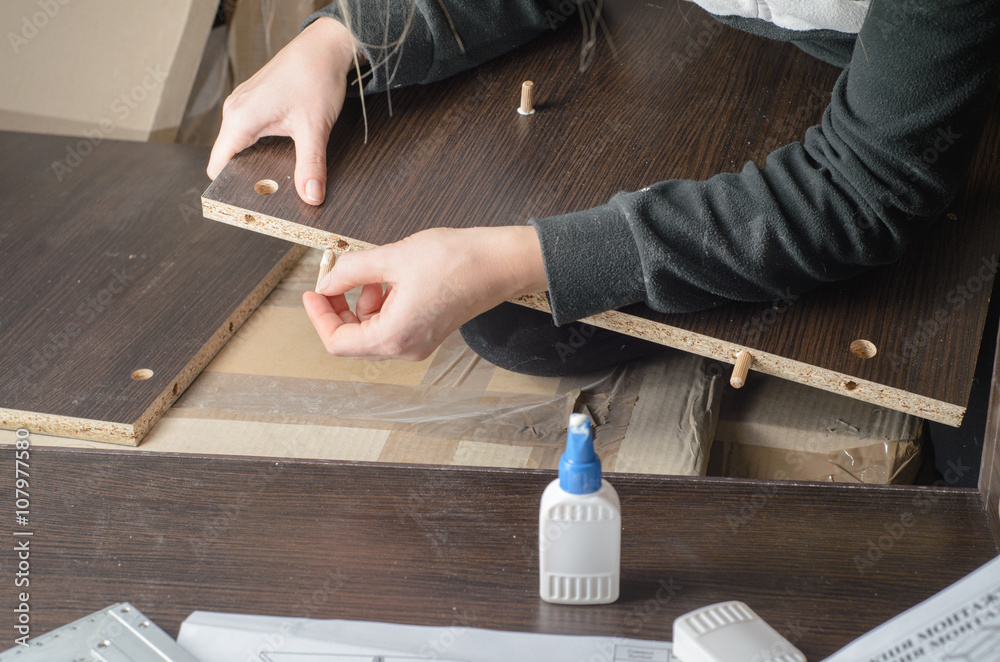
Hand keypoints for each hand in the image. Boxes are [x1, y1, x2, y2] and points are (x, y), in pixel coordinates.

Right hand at [207, 17, 361, 204]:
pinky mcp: (255, 102)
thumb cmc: (315, 77)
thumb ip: (310, 166)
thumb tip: (310, 196)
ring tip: (278, 180)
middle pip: (229, 158)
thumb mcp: (314, 128)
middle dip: (248, 179)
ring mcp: (243, 105)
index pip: (218, 165)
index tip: (248, 205)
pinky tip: (282, 156)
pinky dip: (261, 147)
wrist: (325, 47)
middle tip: (272, 198)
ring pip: (240, 145)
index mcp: (240, 118)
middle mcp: (235, 111)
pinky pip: (248, 132)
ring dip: (256, 163)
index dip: (229, 188)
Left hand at [302, 226, 547, 360]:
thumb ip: (351, 271)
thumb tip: (326, 281)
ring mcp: (418, 342)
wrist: (500, 262)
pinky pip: (391, 324)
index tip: (313, 291)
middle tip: (335, 278)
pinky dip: (382, 303)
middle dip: (339, 308)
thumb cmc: (456, 260)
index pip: (338, 341)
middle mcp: (405, 348)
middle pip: (352, 339)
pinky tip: (392, 279)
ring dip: (362, 302)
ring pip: (371, 330)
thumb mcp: (393, 257)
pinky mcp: (428, 331)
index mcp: (394, 337)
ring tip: (375, 273)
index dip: (319, 316)